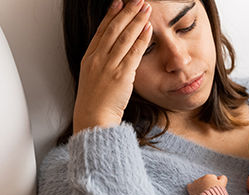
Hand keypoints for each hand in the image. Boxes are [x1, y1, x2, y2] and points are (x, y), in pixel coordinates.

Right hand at [73, 0, 152, 133]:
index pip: (101, 31)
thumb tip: (113, 52)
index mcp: (89, 58)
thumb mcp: (92, 77)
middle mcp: (98, 59)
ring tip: (146, 8)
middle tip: (137, 0)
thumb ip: (102, 63)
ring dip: (136, 20)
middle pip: (114, 29)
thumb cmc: (95, 102)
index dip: (111, 15)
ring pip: (124, 37)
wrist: (93, 118)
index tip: (119, 3)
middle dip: (127, 12)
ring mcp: (109, 66)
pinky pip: (134, 52)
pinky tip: (148, 28)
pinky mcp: (121, 75)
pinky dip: (142, 39)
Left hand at [187, 174, 227, 194]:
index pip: (212, 178)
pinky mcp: (190, 188)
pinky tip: (194, 192)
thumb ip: (223, 178)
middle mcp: (202, 178)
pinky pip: (189, 185)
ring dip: (200, 187)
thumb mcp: (223, 184)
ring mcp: (195, 183)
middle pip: (205, 181)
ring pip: (198, 183)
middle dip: (206, 185)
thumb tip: (219, 177)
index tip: (214, 190)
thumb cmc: (217, 194)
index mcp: (210, 176)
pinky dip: (191, 188)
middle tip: (209, 193)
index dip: (214, 184)